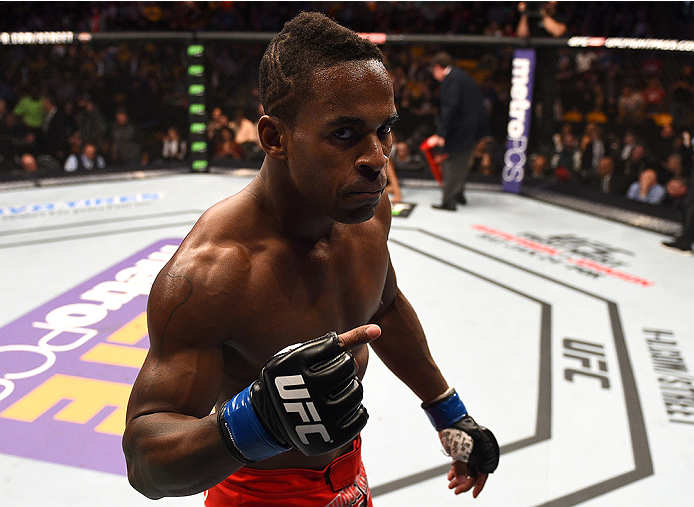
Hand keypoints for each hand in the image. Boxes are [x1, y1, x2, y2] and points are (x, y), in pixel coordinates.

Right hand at [217, 325, 380, 462]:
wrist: (269, 418)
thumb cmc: (292, 377)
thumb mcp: (304, 354)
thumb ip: (342, 341)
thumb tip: (378, 329)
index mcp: (296, 365)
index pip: (336, 347)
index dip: (331, 351)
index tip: (318, 360)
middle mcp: (307, 391)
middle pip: (349, 366)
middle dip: (343, 368)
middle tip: (328, 376)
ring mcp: (320, 416)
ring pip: (357, 391)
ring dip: (350, 387)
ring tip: (334, 391)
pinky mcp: (331, 437)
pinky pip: (361, 415)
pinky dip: (355, 409)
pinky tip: (339, 408)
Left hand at [439, 414, 497, 496]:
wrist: (449, 420)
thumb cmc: (458, 433)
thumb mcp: (460, 452)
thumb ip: (461, 468)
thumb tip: (462, 483)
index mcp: (483, 454)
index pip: (483, 474)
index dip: (478, 485)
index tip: (474, 495)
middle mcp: (478, 455)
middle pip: (473, 474)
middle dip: (464, 484)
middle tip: (455, 491)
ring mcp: (470, 453)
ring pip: (466, 471)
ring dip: (458, 479)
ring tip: (450, 486)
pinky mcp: (461, 451)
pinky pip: (460, 465)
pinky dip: (455, 471)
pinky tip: (449, 477)